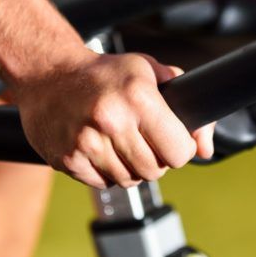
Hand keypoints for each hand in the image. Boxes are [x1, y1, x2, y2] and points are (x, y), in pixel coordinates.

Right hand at [13, 51, 214, 188]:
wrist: (48, 75)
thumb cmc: (104, 73)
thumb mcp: (150, 72)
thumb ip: (187, 104)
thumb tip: (207, 149)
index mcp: (138, 97)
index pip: (180, 152)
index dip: (181, 148)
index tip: (172, 139)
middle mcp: (112, 121)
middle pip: (156, 170)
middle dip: (157, 159)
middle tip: (145, 140)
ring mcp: (87, 143)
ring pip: (131, 181)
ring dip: (132, 167)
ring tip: (121, 142)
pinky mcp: (68, 160)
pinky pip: (104, 184)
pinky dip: (108, 172)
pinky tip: (101, 148)